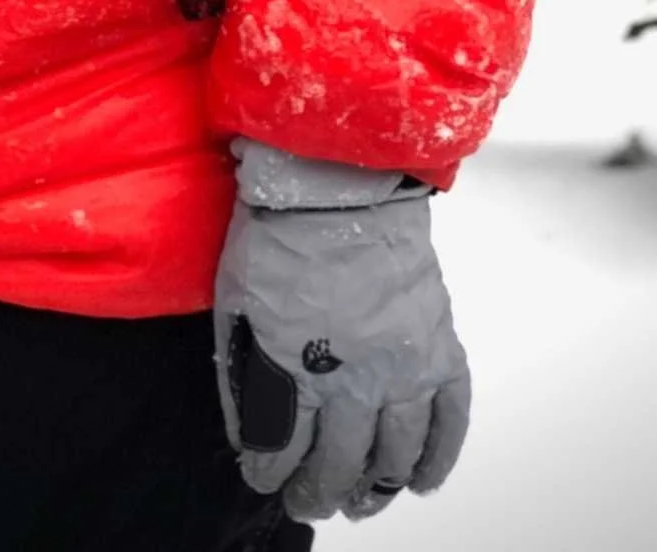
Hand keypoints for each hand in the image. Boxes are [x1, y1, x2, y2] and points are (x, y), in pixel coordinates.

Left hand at [214, 136, 470, 524]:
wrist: (340, 182)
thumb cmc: (279, 235)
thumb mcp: (236, 305)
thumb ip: (244, 374)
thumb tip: (250, 434)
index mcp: (296, 366)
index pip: (283, 449)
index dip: (272, 474)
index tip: (265, 480)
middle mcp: (354, 379)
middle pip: (339, 463)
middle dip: (318, 492)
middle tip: (308, 503)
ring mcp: (403, 366)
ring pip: (394, 456)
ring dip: (375, 489)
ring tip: (358, 502)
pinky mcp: (438, 346)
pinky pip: (449, 418)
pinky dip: (438, 456)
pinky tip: (420, 480)